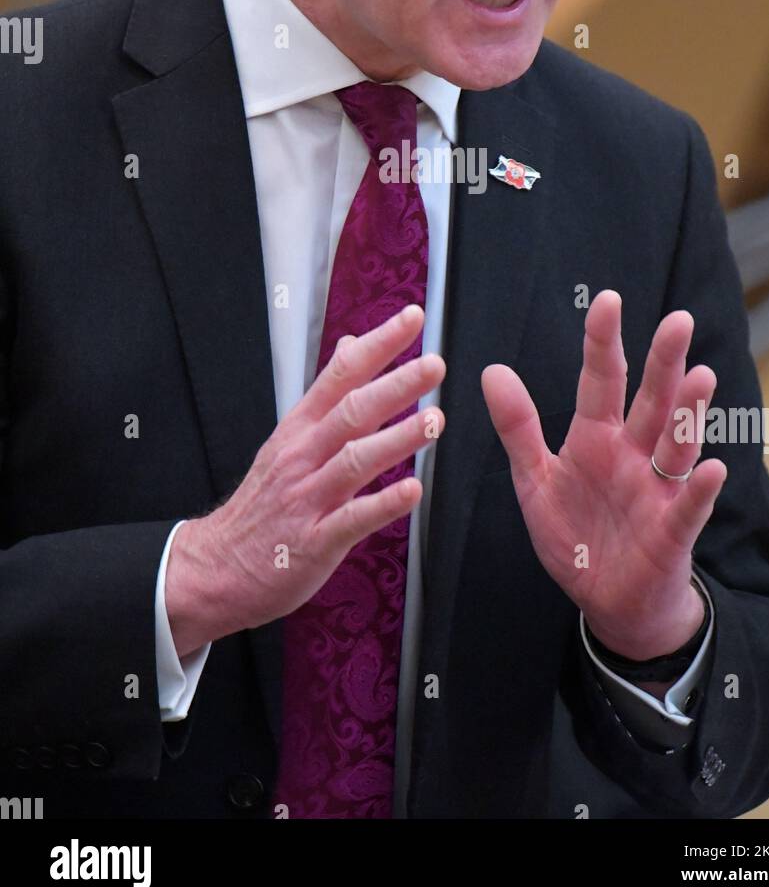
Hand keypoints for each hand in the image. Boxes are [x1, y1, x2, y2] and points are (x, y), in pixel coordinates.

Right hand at [166, 305, 443, 654]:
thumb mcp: (289, 436)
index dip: (377, 345)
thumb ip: (328, 392)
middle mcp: (304, 456)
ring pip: (354, 460)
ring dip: (396, 439)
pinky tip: (412, 491)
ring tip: (434, 421)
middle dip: (395, 385)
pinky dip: (382, 504)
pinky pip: (352, 520)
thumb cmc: (263, 502)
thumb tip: (354, 344)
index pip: (342, 375)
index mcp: (300, 428)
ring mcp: (308, 498)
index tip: (411, 319)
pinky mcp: (314, 541)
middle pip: (352, 411)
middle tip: (434, 364)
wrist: (216, 567)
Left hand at [480, 290, 725, 659]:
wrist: (607, 601)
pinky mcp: (672, 531)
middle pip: (651, 401)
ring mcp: (657, 490)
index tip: (608, 301)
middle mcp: (634, 454)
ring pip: (676, 444)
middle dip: (664, 363)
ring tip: (700, 377)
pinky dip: (700, 489)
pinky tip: (712, 468)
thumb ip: (518, 428)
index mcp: (596, 438)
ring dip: (688, 414)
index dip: (603, 343)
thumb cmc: (576, 534)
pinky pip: (688, 507)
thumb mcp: (535, 481)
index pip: (601, 381)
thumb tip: (491, 371)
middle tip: (679, 320)